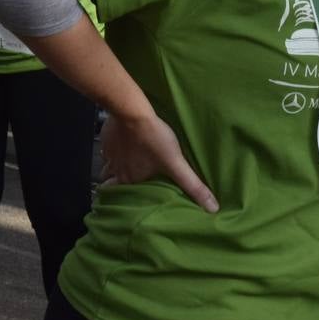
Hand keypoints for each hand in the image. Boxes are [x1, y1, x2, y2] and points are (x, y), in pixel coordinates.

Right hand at [99, 112, 218, 212]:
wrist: (131, 111)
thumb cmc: (153, 139)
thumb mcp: (176, 164)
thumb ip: (193, 185)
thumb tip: (212, 208)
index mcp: (129, 178)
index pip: (118, 195)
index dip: (122, 199)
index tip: (127, 200)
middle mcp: (115, 168)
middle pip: (108, 181)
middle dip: (115, 183)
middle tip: (126, 183)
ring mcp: (108, 152)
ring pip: (107, 165)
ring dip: (114, 166)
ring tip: (125, 164)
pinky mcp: (106, 137)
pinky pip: (106, 149)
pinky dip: (114, 150)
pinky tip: (124, 144)